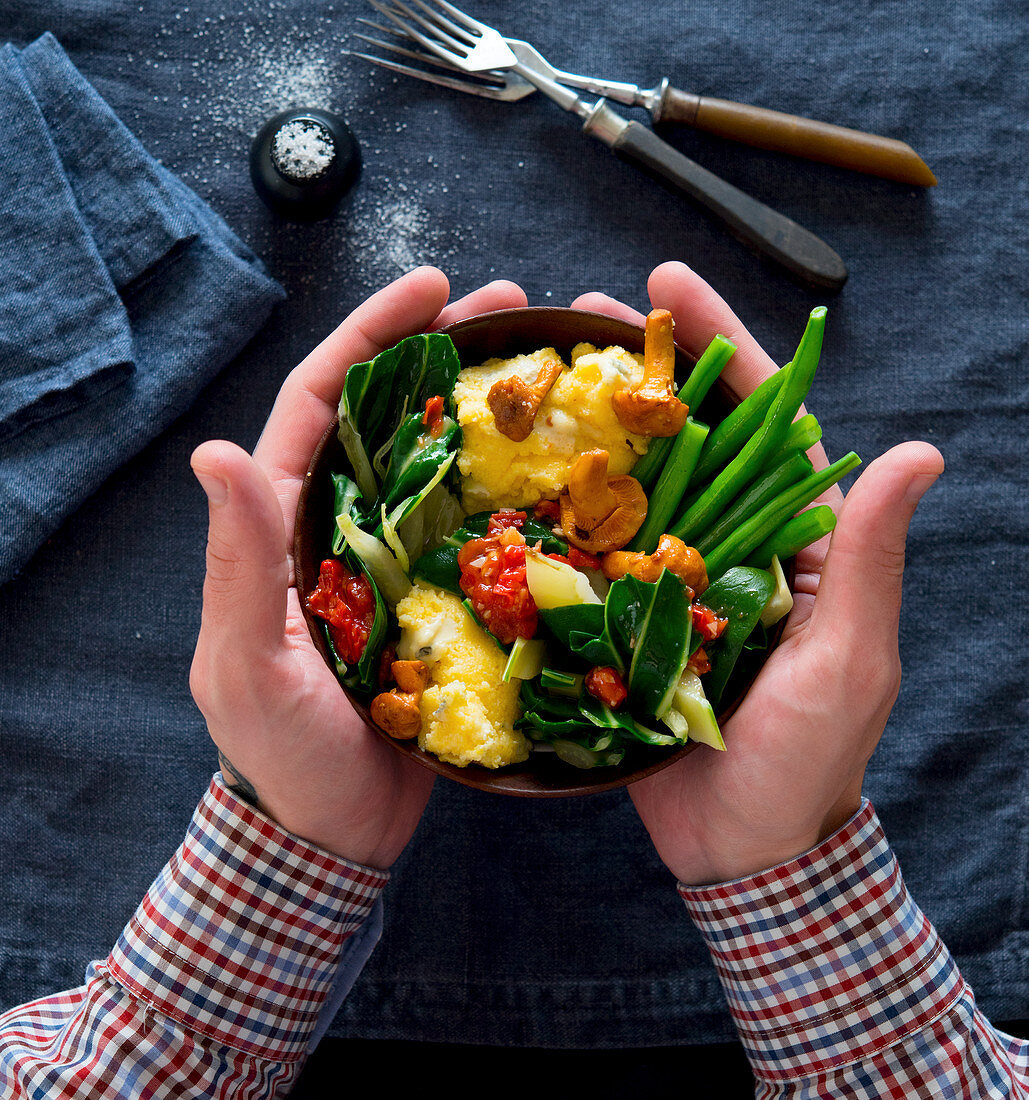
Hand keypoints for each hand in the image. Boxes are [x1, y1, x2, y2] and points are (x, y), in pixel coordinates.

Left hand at [189, 268, 527, 868]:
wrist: (331, 833)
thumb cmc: (281, 756)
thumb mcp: (249, 662)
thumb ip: (239, 562)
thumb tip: (214, 452)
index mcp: (284, 523)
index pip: (320, 400)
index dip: (371, 334)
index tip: (435, 289)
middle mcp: (338, 527)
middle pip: (388, 415)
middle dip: (443, 351)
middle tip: (515, 309)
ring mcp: (391, 562)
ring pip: (439, 464)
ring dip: (484, 411)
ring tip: (547, 368)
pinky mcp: (435, 601)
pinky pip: (474, 531)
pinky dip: (510, 491)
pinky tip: (559, 473)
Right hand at [574, 262, 943, 885]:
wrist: (743, 850)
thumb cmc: (807, 763)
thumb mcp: (847, 659)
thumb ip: (865, 559)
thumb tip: (921, 453)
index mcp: (794, 542)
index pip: (763, 422)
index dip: (719, 347)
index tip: (669, 284)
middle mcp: (731, 547)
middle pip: (687, 438)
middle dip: (639, 368)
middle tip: (581, 310)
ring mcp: (675, 581)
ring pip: (634, 487)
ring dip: (592, 428)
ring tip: (536, 374)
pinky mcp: (628, 621)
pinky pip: (595, 555)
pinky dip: (561, 513)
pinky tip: (517, 478)